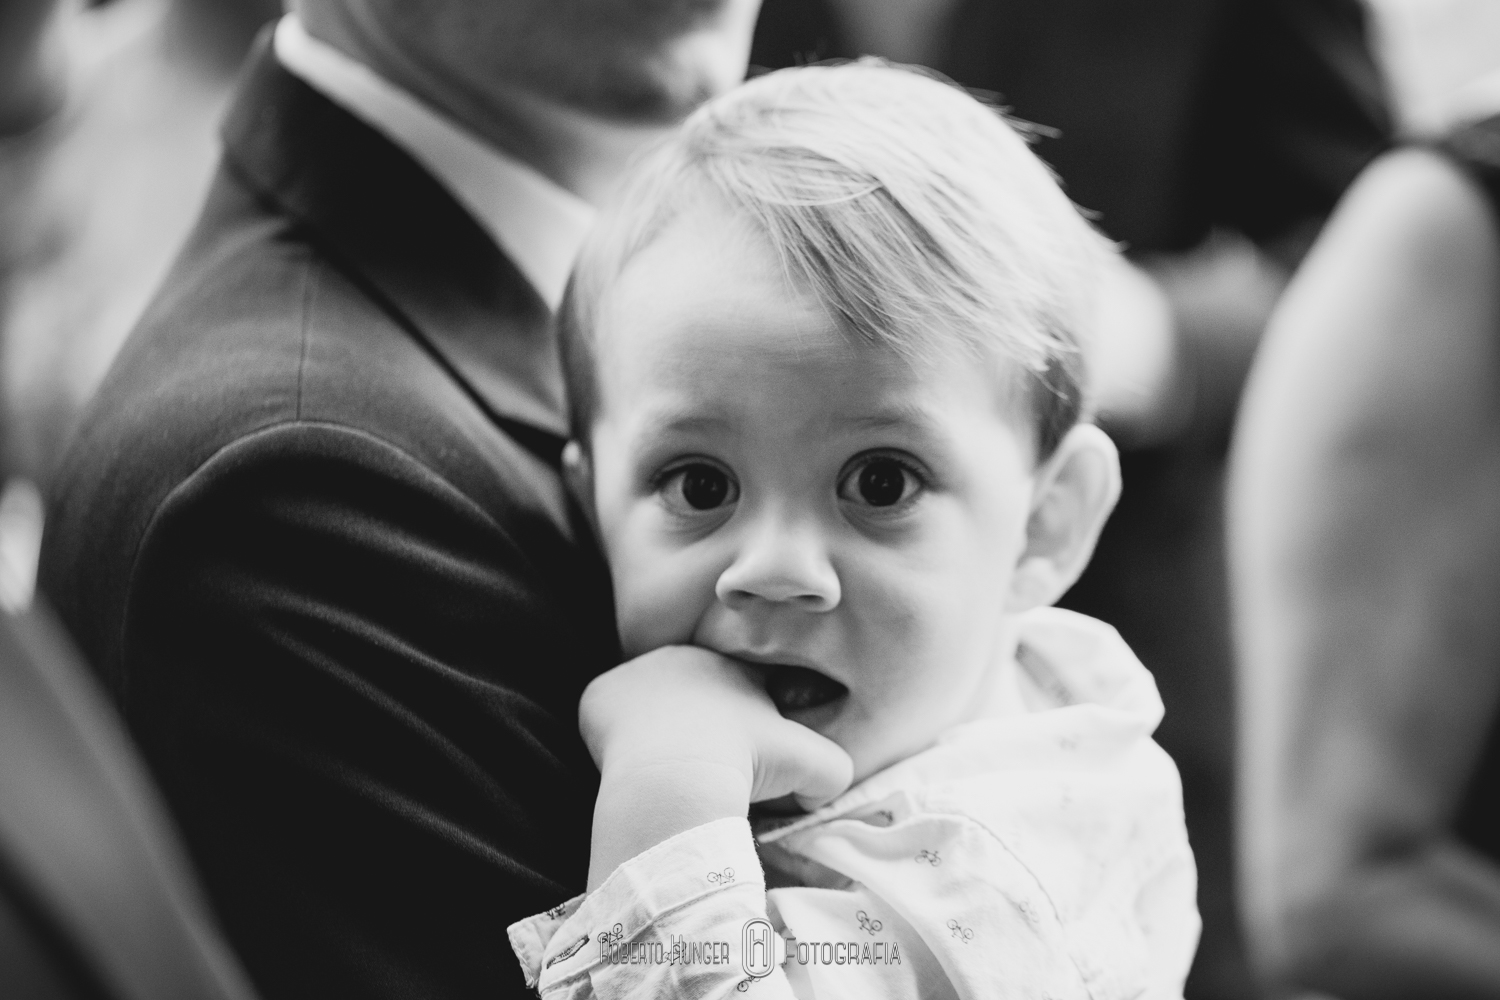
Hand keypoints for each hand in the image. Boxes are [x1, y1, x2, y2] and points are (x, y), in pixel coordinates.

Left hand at [580, 646, 852, 888]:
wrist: (679, 773)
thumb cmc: (749, 764)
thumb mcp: (813, 767)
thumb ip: (833, 770)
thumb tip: (820, 791)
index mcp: (734, 668)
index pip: (740, 691)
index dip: (743, 728)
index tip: (739, 761)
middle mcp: (685, 657)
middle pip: (692, 696)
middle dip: (698, 730)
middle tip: (700, 771)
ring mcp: (639, 672)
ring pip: (649, 706)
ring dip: (655, 733)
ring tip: (663, 773)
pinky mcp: (601, 693)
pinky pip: (607, 717)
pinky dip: (614, 740)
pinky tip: (627, 768)